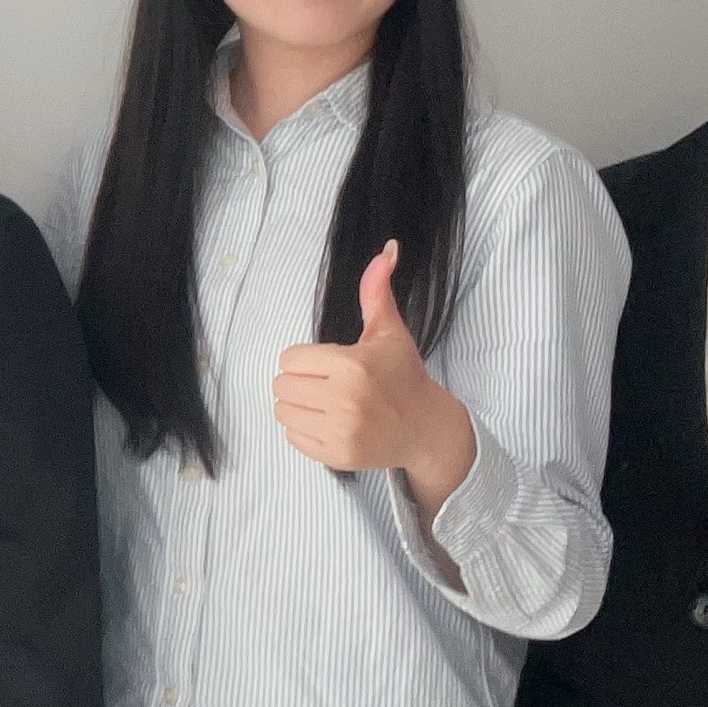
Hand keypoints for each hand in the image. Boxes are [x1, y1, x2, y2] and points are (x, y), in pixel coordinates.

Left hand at [273, 241, 476, 514]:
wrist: (425, 428)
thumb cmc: (403, 375)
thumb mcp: (389, 332)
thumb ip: (376, 292)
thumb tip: (386, 250)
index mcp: (352, 365)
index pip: (290, 359)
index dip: (305, 359)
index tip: (328, 363)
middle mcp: (344, 400)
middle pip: (282, 385)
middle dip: (300, 382)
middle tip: (326, 384)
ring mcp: (340, 432)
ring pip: (283, 412)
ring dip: (298, 406)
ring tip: (326, 403)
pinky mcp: (337, 456)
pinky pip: (293, 438)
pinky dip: (304, 430)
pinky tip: (329, 422)